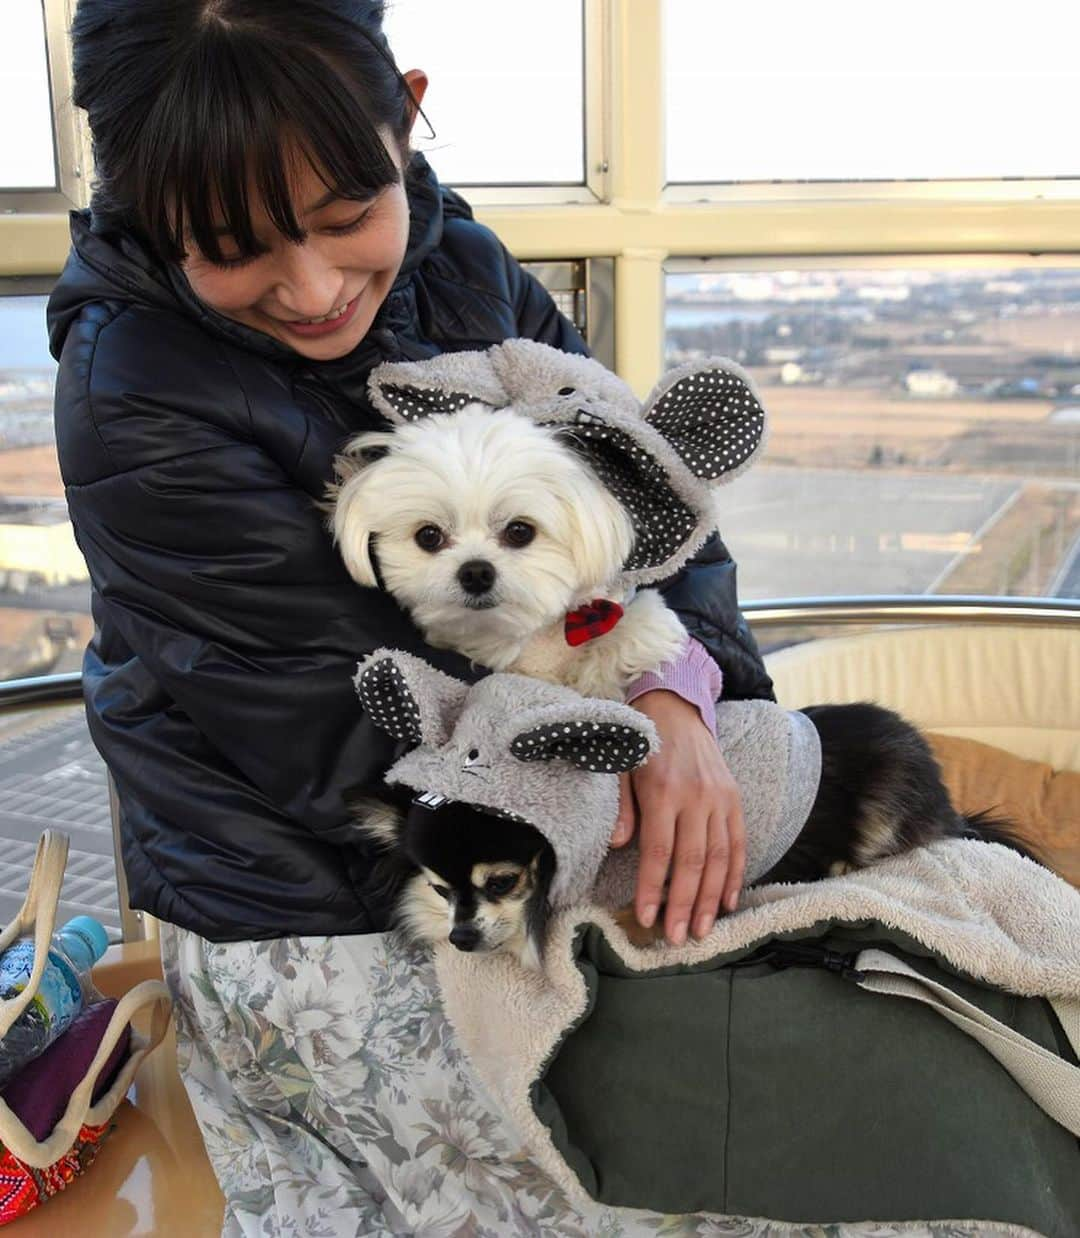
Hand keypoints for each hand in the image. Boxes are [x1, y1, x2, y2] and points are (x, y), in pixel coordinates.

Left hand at [610, 690, 745, 944]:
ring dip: (712, 899)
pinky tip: (728, 902)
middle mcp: (696, 796)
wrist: (676, 710)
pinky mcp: (735, 799)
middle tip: (678, 938)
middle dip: (685, 904)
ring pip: (720, 858)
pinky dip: (736, 875)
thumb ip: (622, 807)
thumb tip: (619, 844)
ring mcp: (720, 798)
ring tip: (703, 930)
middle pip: (693, 861)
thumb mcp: (621, 769)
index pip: (659, 850)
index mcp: (663, 790)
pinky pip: (739, 843)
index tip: (645, 918)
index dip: (653, 888)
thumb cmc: (641, 746)